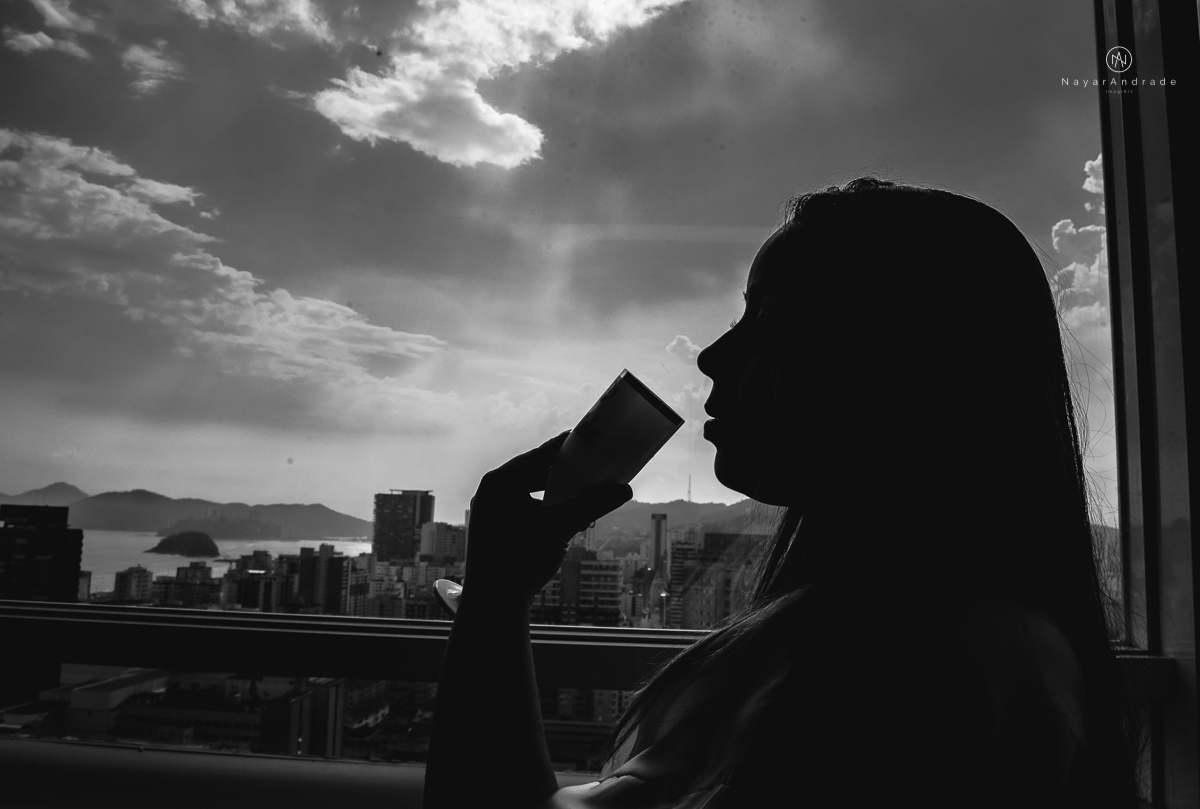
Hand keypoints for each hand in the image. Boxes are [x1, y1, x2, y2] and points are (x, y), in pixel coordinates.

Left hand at [464, 431, 632, 605]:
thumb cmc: (519, 560)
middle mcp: (490, 492)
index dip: (566, 447)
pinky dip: (543, 507)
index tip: (588, 440)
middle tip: (588, 466)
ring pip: (527, 491)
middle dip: (562, 471)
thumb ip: (591, 504)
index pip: (540, 454)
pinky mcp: (492, 530)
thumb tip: (624, 490)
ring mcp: (489, 511)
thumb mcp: (560, 526)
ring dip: (553, 491)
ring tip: (578, 491)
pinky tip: (560, 515)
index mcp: (500, 481)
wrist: (492, 603)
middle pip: (533, 472)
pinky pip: (521, 508)